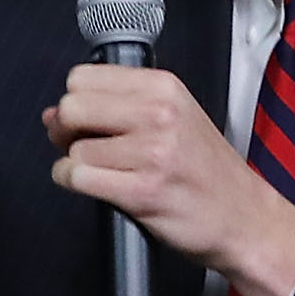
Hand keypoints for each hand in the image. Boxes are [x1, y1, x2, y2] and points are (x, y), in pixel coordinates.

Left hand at [44, 64, 294, 295]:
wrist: (243, 217)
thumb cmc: (204, 171)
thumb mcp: (171, 119)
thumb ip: (113, 108)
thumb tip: (51, 114)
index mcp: (163, 87)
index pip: (82, 78)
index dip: (75, 102)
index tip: (88, 122)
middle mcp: (159, 113)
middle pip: (72, 108)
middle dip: (66, 132)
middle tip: (87, 148)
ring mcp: (152, 151)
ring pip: (74, 149)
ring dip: (77, 165)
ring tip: (107, 174)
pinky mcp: (142, 190)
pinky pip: (78, 177)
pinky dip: (74, 184)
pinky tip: (99, 188)